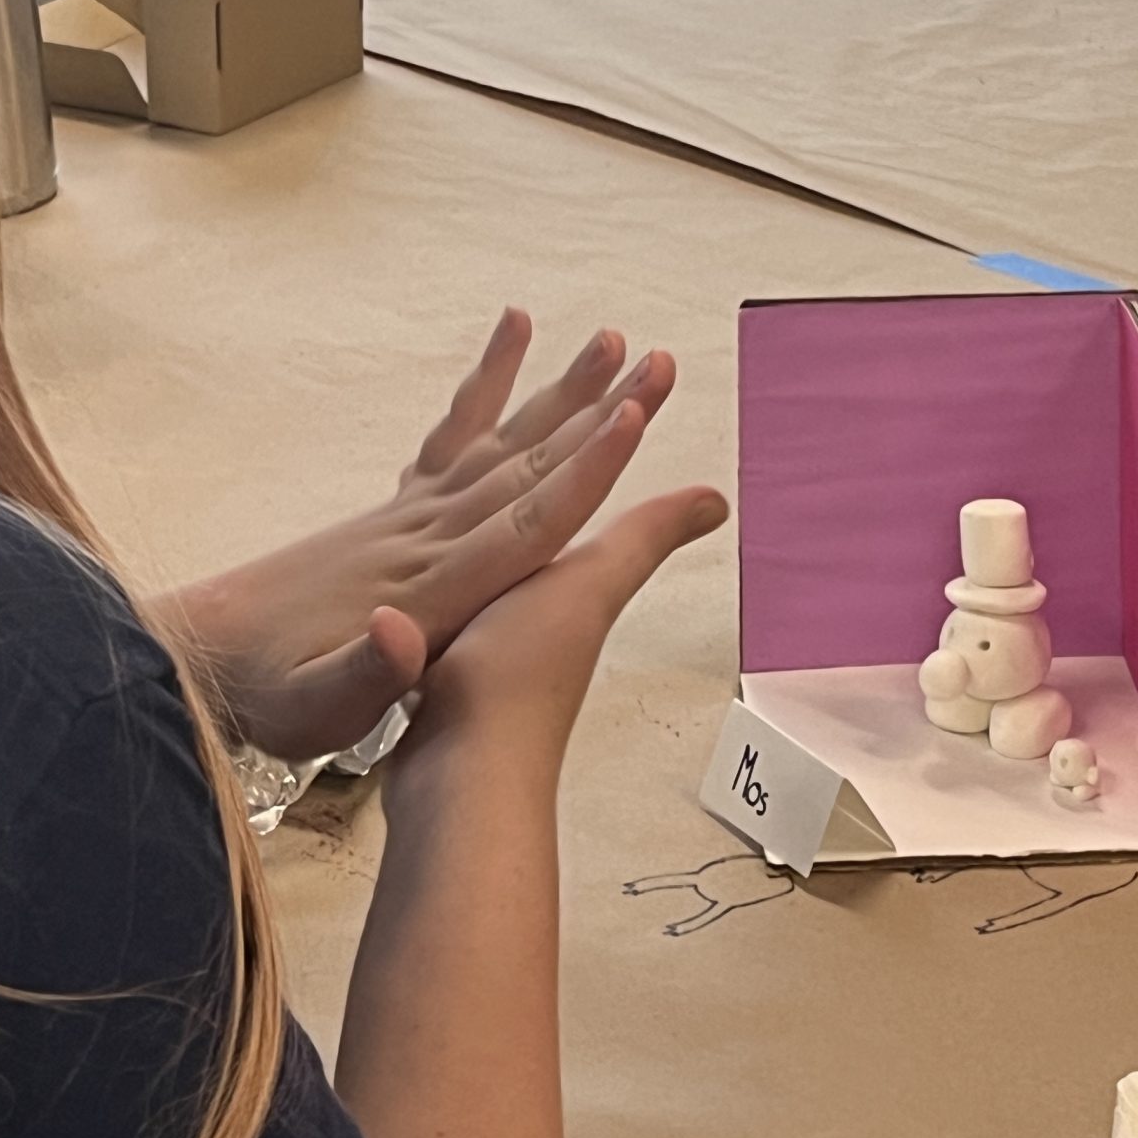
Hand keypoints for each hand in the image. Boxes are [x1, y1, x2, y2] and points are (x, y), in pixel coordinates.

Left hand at [166, 310, 678, 760]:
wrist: (193, 650)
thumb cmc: (264, 693)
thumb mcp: (315, 708)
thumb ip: (365, 672)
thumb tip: (401, 636)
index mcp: (429, 588)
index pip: (523, 524)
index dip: (584, 472)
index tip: (632, 417)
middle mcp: (426, 538)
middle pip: (529, 465)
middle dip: (598, 413)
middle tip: (659, 360)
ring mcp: (407, 518)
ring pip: (501, 442)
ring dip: (559, 391)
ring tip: (610, 337)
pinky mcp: (390, 513)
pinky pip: (451, 440)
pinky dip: (487, 392)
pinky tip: (511, 346)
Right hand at [379, 408, 727, 797]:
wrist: (455, 774)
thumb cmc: (518, 674)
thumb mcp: (585, 588)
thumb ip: (640, 540)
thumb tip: (718, 496)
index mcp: (563, 573)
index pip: (589, 476)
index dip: (610, 421)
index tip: (633, 364)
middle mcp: (530, 601)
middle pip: (542, 504)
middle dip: (557, 444)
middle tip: (575, 378)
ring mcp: (481, 631)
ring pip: (490, 546)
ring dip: (496, 498)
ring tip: (488, 460)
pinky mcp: (435, 656)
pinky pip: (445, 587)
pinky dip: (442, 554)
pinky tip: (419, 555)